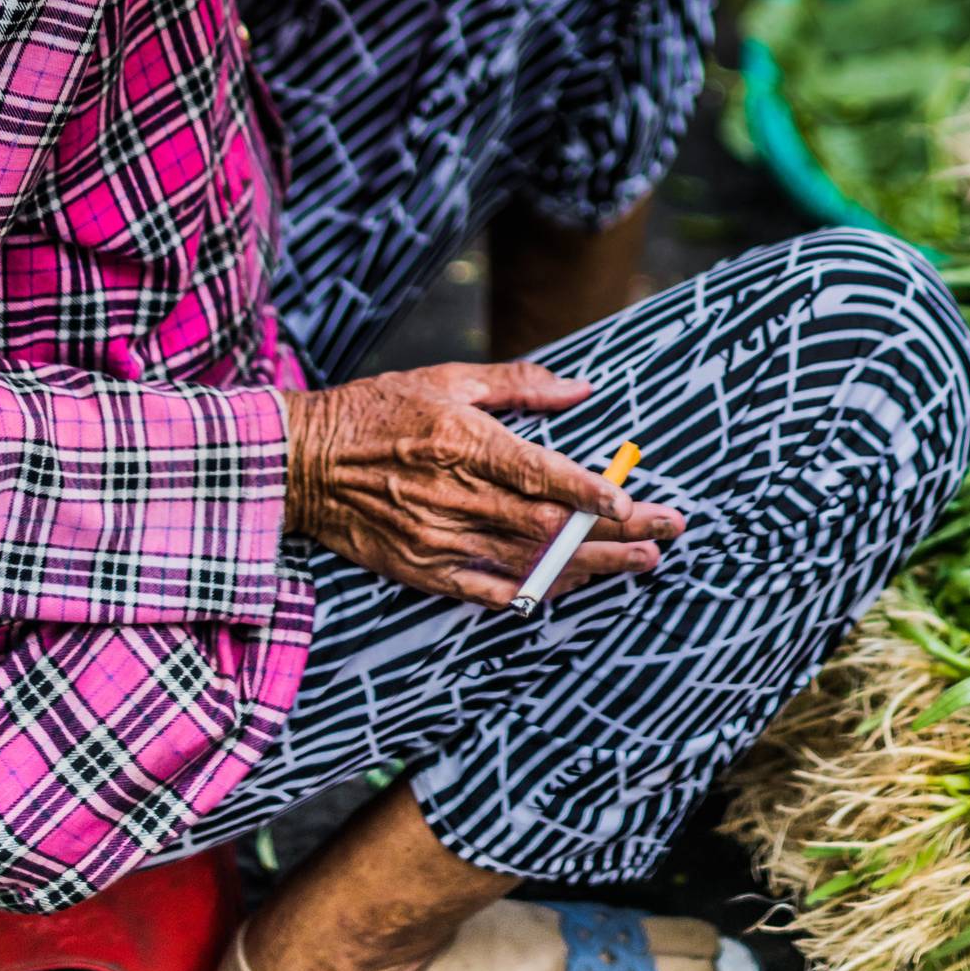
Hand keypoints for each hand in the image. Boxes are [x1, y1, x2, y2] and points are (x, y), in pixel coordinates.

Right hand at [283, 361, 683, 607]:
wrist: (304, 463)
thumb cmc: (378, 411)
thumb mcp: (449, 380)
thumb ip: (519, 385)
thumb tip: (581, 389)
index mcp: (462, 443)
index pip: (540, 473)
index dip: (590, 492)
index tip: (632, 501)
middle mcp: (454, 496)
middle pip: (548, 524)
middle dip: (613, 532)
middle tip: (665, 531)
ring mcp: (439, 540)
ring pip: (529, 562)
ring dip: (590, 566)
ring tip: (639, 562)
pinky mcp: (423, 570)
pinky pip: (491, 590)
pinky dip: (537, 590)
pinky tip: (574, 586)